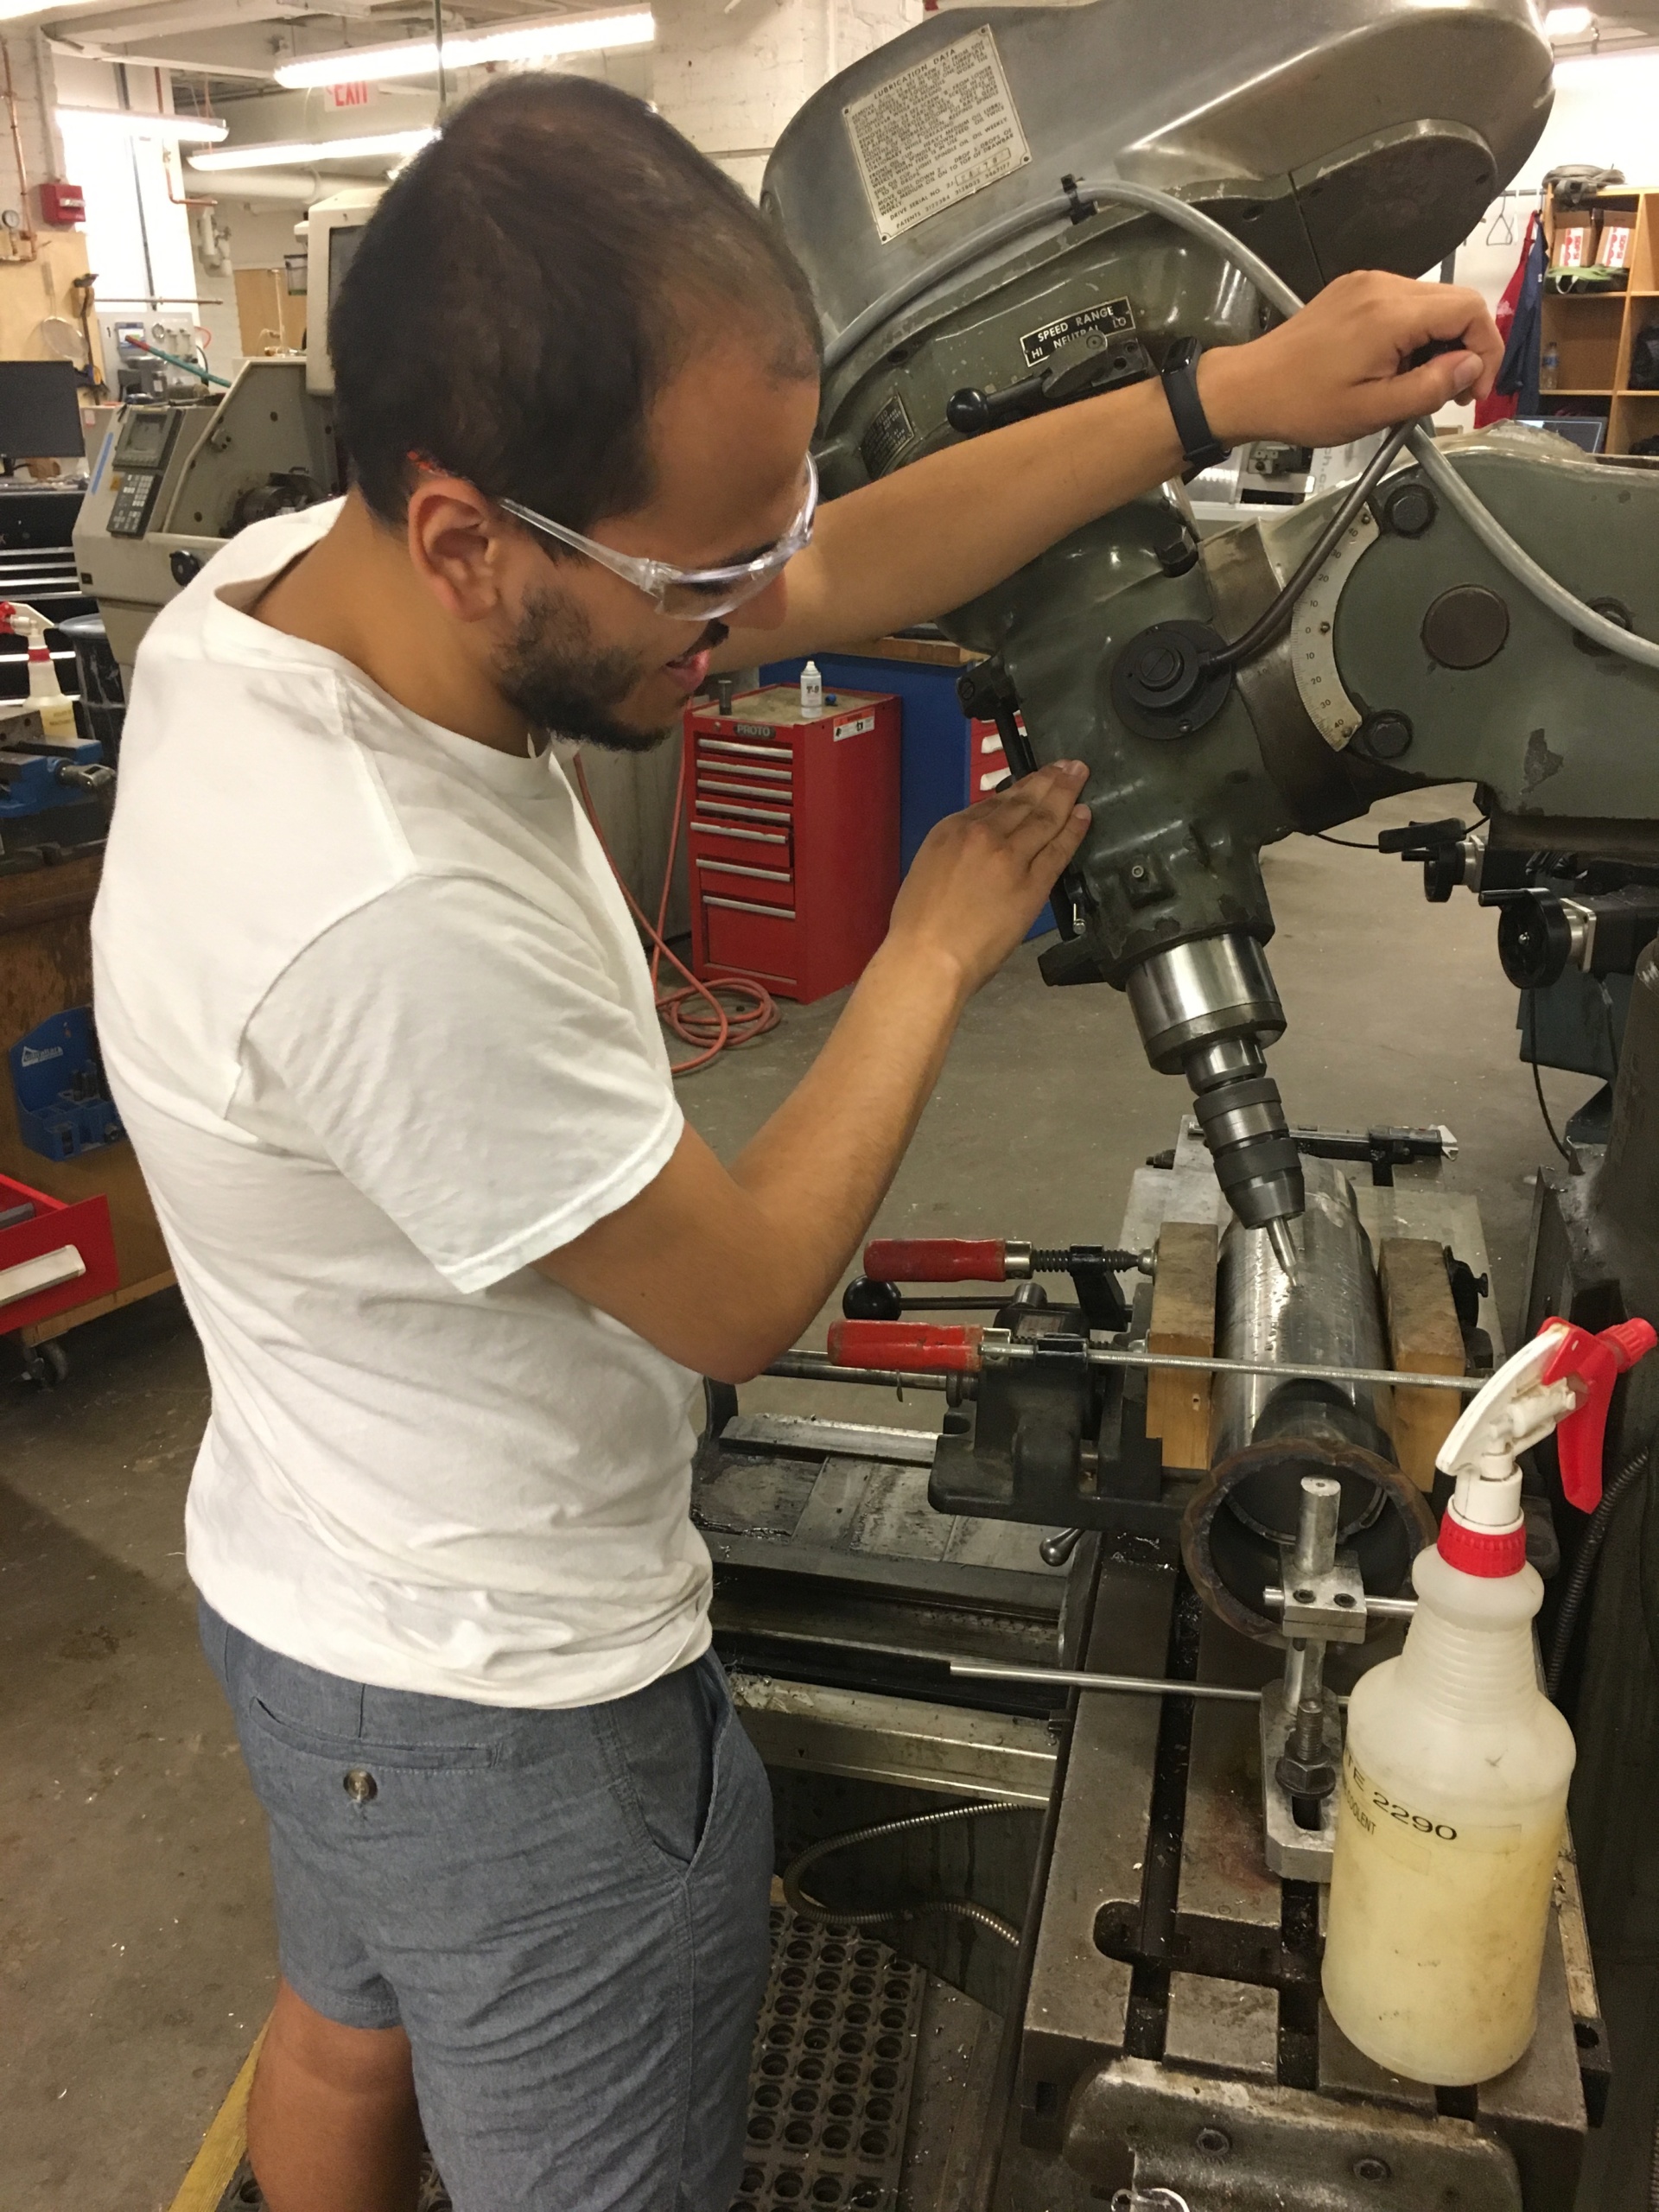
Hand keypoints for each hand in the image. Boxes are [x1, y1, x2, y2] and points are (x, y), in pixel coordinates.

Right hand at [883, 760, 1090, 996]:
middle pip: (1024, 801)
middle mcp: (983, 834)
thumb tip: (977, 847)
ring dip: (1066, 794)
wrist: (928, 958)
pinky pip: (1059, 850)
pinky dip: (1074, 830)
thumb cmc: (917, 926)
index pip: (994, 801)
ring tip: (1080, 777)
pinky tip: (1084, 815)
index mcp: (952, 829)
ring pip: (1046, 818)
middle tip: (1069, 766)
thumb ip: (956, 850)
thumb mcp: (927, 870)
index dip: (1021, 787)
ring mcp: (1010, 857)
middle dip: (1049, 780)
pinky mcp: (1032, 884)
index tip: (1035, 779)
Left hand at [1200, 270, 1503, 449]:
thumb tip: (1472, 367)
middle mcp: (1382, 285)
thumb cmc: (1301, 403)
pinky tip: (1395, 367)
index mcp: (1391, 312)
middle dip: (1465, 348)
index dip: (1486, 349)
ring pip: (1431, 304)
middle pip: (1455, 303)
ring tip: (1417, 384)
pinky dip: (1413, 334)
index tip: (1476, 390)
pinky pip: (1403, 305)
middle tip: (1453, 393)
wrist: (1248, 388)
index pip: (1470, 309)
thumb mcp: (1373, 410)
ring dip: (1439, 343)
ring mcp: (1366, 284)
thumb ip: (1431, 387)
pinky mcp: (1354, 291)